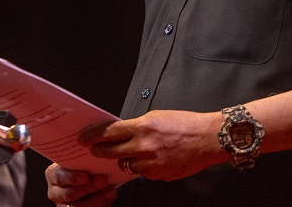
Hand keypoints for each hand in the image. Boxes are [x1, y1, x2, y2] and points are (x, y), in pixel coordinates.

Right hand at [45, 163, 117, 205]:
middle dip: (88, 188)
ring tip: (112, 191)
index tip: (86, 176)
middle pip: (70, 194)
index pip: (59, 177)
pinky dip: (100, 205)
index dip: (72, 178)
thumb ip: (81, 158)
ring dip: (98, 199)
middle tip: (103, 180)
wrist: (85, 181)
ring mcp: (64, 205)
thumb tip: (96, 147)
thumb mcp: (77, 160)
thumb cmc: (81, 167)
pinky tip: (109, 198)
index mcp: (52, 175)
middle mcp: (55, 192)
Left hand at [79, 110, 224, 181]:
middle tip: (94, 149)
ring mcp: (152, 164)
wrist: (208, 138)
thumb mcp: (156, 117)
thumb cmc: (184, 124)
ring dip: (125, 160)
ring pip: (127, 166)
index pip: (109, 132)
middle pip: (112, 152)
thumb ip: (137, 126)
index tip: (83, 138)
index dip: (93, 136)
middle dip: (100, 151)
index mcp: (142, 127)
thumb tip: (120, 132)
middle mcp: (144, 146)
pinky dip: (143, 167)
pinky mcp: (160, 175)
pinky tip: (152, 160)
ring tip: (130, 153)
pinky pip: (144, 173)